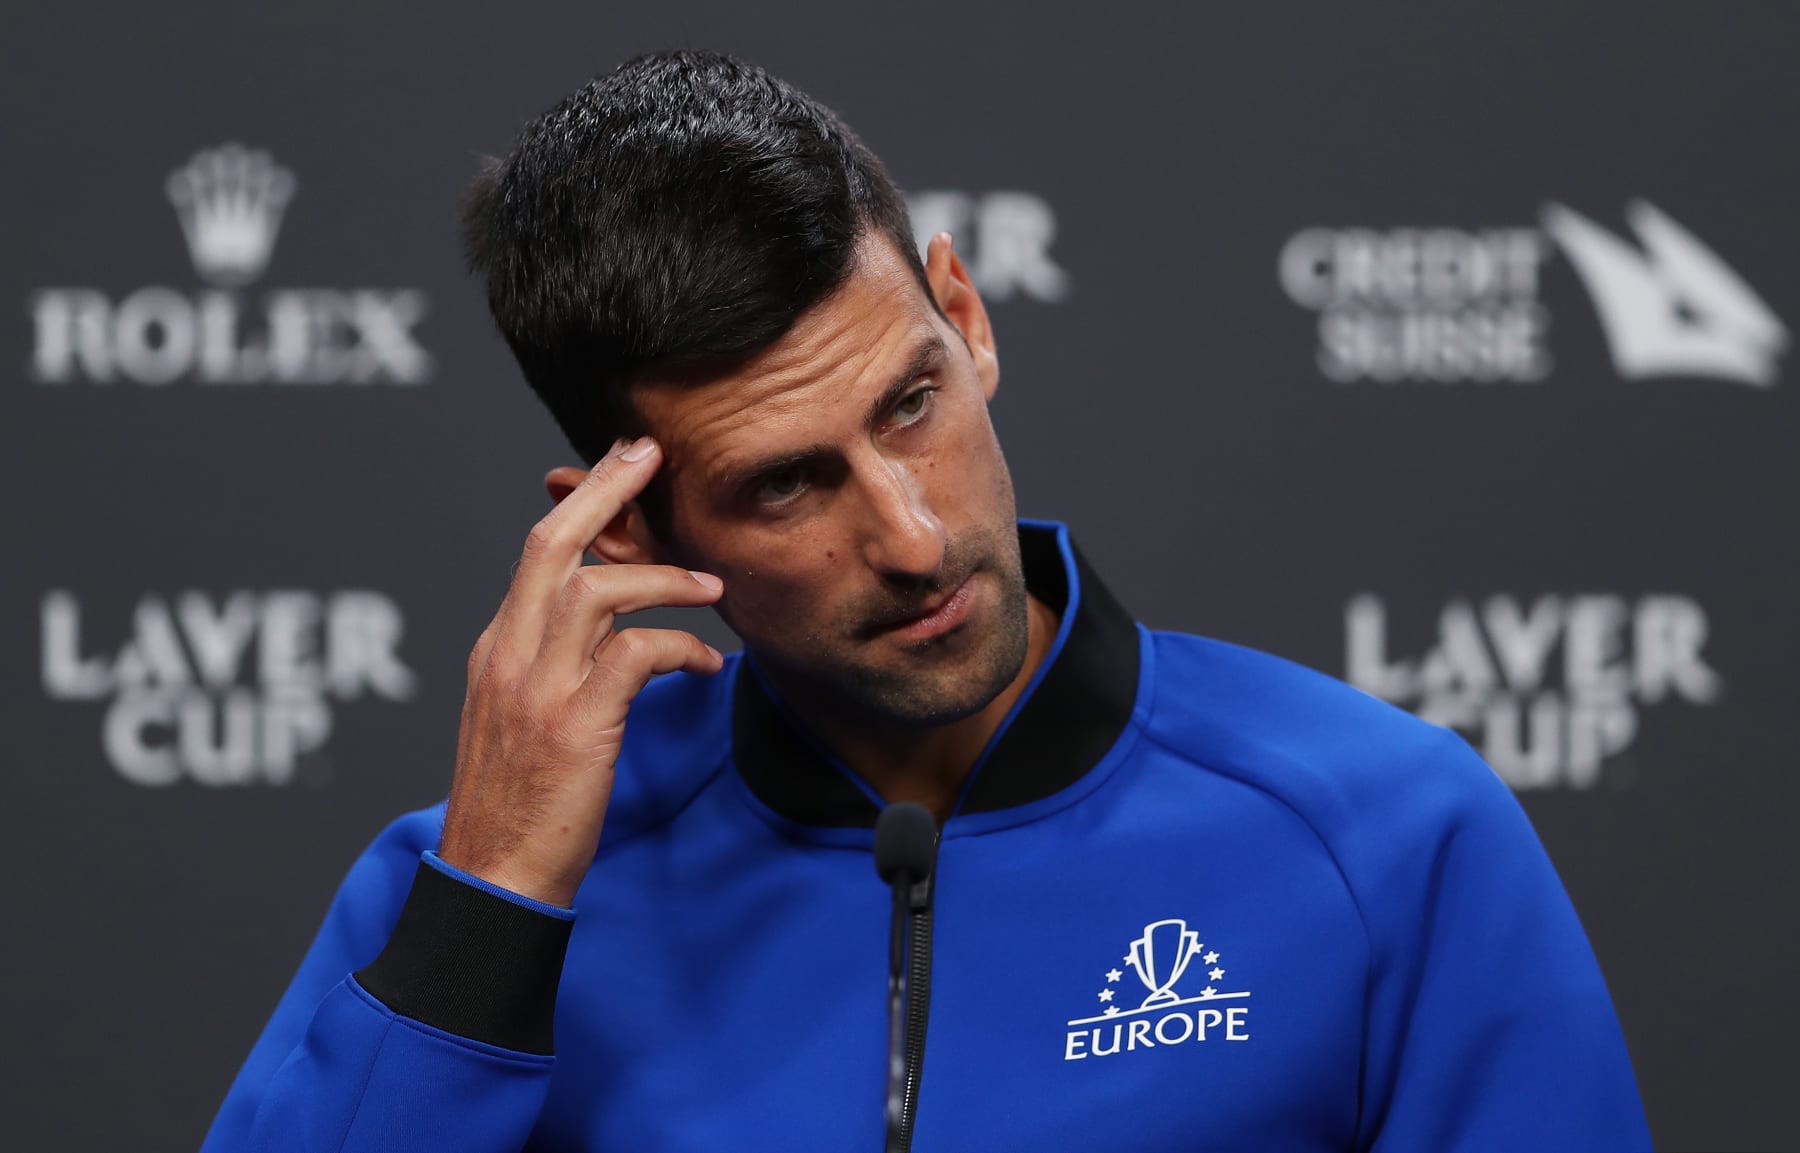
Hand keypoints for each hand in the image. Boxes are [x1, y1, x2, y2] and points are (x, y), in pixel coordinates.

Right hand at [438, 436, 724, 906]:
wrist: (493, 882)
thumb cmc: (520, 809)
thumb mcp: (523, 720)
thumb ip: (554, 665)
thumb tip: (606, 631)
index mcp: (497, 650)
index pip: (540, 553)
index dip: (586, 502)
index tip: (625, 464)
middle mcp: (508, 656)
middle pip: (552, 544)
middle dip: (606, 489)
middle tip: (654, 455)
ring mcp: (537, 690)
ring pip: (593, 591)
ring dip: (660, 577)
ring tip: (710, 585)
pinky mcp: (574, 727)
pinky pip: (634, 655)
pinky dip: (679, 646)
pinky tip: (706, 661)